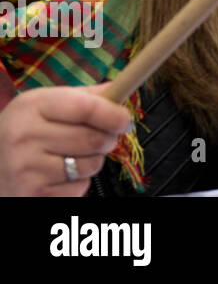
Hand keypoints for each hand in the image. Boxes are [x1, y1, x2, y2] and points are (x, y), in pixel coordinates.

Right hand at [0, 84, 129, 196]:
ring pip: (91, 165)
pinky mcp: (33, 194)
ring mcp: (26, 168)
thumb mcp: (44, 105)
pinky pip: (79, 188)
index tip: (125, 120)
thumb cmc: (25, 130)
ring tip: (74, 155)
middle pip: (93, 139)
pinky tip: (59, 174)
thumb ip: (83, 97)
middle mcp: (25, 136)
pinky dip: (78, 182)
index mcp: (32, 106)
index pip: (85, 108)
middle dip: (108, 139)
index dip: (113, 114)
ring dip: (94, 161)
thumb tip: (120, 89)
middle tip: (104, 138)